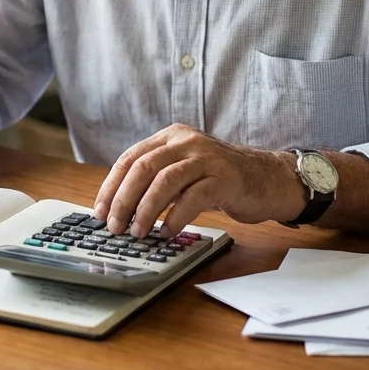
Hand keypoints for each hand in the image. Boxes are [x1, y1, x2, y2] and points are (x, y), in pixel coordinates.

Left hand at [94, 124, 300, 237]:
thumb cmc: (220, 180)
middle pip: (143, 167)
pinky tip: (167, 232)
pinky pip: (193, 197)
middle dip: (123, 199)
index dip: (111, 187)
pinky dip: (176, 217)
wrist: (268, 179)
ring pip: (165, 180)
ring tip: (138, 232)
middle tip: (115, 226)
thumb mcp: (184, 172)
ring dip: (146, 209)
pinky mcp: (225, 177)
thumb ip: (156, 180)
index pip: (130, 159)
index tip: (100, 212)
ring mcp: (206, 157)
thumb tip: (119, 209)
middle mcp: (186, 141)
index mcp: (170, 137)